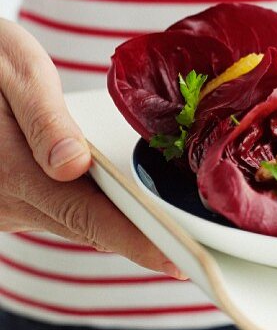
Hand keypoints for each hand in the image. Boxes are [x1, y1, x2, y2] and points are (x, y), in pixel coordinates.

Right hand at [0, 19, 181, 275]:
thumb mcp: (13, 68)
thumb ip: (42, 117)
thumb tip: (72, 164)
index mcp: (11, 172)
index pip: (87, 216)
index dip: (136, 241)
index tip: (180, 261)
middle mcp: (7, 203)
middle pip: (87, 228)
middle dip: (142, 240)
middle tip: (202, 252)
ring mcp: (4, 209)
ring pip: (73, 222)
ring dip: (121, 228)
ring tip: (181, 231)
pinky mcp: (7, 202)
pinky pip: (59, 211)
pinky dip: (96, 211)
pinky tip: (136, 205)